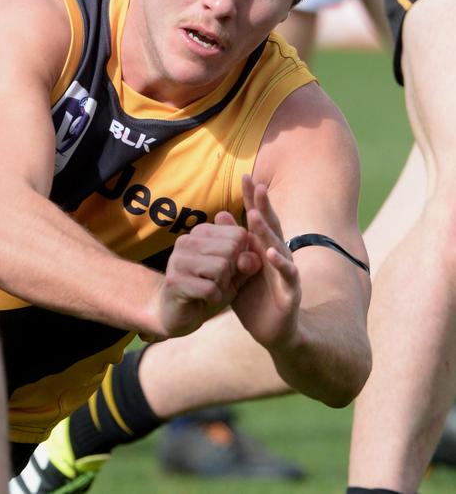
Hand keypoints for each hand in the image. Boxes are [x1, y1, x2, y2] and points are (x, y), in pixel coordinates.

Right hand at [147, 211, 257, 339]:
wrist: (178, 315)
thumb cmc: (208, 290)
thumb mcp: (234, 275)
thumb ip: (247, 263)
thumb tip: (254, 257)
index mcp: (201, 232)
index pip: (238, 234)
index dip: (242, 256)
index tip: (228, 269)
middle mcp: (186, 240)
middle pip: (231, 249)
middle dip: (232, 272)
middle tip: (217, 282)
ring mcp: (178, 259)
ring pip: (221, 267)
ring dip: (222, 286)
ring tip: (210, 290)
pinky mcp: (174, 281)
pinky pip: (210, 289)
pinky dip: (214, 299)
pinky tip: (203, 299)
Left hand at [231, 175, 301, 349]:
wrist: (274, 333)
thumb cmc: (256, 299)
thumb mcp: (237, 269)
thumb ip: (230, 244)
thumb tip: (220, 213)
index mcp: (263, 249)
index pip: (258, 219)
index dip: (252, 199)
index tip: (244, 176)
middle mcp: (277, 255)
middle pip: (270, 226)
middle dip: (262, 206)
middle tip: (255, 185)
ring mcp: (285, 272)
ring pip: (277, 247)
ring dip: (267, 231)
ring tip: (255, 215)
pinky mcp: (290, 291)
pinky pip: (287, 275)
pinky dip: (280, 263)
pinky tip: (271, 252)